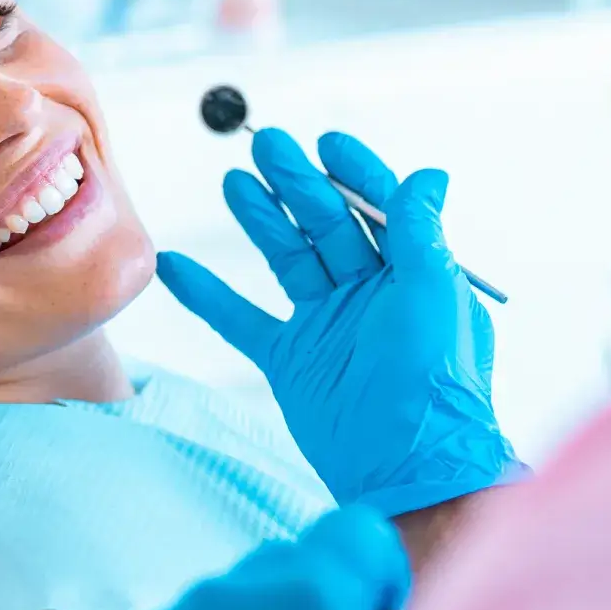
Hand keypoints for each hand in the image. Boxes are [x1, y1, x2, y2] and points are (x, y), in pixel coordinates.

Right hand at [158, 129, 519, 516]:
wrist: (408, 468)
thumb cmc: (435, 383)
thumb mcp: (434, 293)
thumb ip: (421, 232)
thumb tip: (428, 177)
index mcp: (410, 274)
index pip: (379, 208)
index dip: (354, 172)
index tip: (326, 141)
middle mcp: (369, 294)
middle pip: (326, 224)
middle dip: (296, 182)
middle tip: (264, 144)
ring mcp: (326, 325)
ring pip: (287, 258)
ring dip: (260, 219)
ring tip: (233, 181)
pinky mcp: (291, 361)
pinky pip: (242, 319)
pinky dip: (207, 294)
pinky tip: (176, 265)